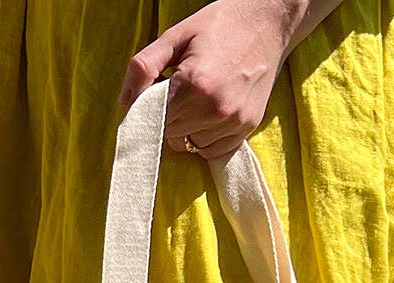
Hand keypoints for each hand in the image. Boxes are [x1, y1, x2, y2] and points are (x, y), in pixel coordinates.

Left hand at [118, 0, 306, 159]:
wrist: (268, 21)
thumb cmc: (219, 25)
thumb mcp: (175, 36)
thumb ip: (143, 68)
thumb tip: (124, 103)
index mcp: (195, 84)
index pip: (153, 120)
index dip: (147, 110)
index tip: (154, 94)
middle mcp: (216, 108)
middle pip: (169, 135)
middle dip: (166, 118)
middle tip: (178, 91)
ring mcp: (234, 120)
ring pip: (189, 145)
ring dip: (185, 129)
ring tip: (196, 99)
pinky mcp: (247, 126)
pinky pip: (212, 150)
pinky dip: (204, 138)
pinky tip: (208, 113)